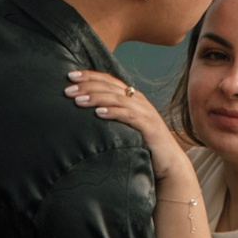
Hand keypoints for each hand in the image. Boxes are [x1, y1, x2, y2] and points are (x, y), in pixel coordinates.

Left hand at [65, 66, 186, 175]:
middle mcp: (138, 100)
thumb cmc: (144, 144)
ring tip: (78, 100)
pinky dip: (113, 112)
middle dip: (87, 86)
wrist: (169, 161)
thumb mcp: (126, 125)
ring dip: (96, 98)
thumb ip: (112, 114)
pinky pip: (129, 116)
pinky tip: (99, 113)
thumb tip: (86, 112)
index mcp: (132, 97)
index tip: (70, 75)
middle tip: (68, 89)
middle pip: (109, 87)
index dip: (89, 76)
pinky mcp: (149, 126)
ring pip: (117, 98)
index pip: (108, 80)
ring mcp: (145, 112)